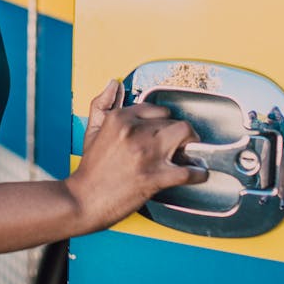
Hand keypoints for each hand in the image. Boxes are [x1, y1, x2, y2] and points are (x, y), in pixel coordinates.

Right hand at [64, 79, 207, 232]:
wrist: (84, 200)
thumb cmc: (90, 169)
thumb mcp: (92, 130)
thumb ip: (101, 103)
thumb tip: (113, 83)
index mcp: (120, 118)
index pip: (156, 109)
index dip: (163, 122)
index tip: (163, 132)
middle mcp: (135, 131)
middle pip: (173, 122)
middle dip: (178, 134)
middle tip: (178, 145)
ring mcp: (147, 154)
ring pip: (186, 135)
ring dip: (192, 145)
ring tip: (190, 154)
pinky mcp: (156, 177)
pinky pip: (189, 170)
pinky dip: (198, 173)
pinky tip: (197, 174)